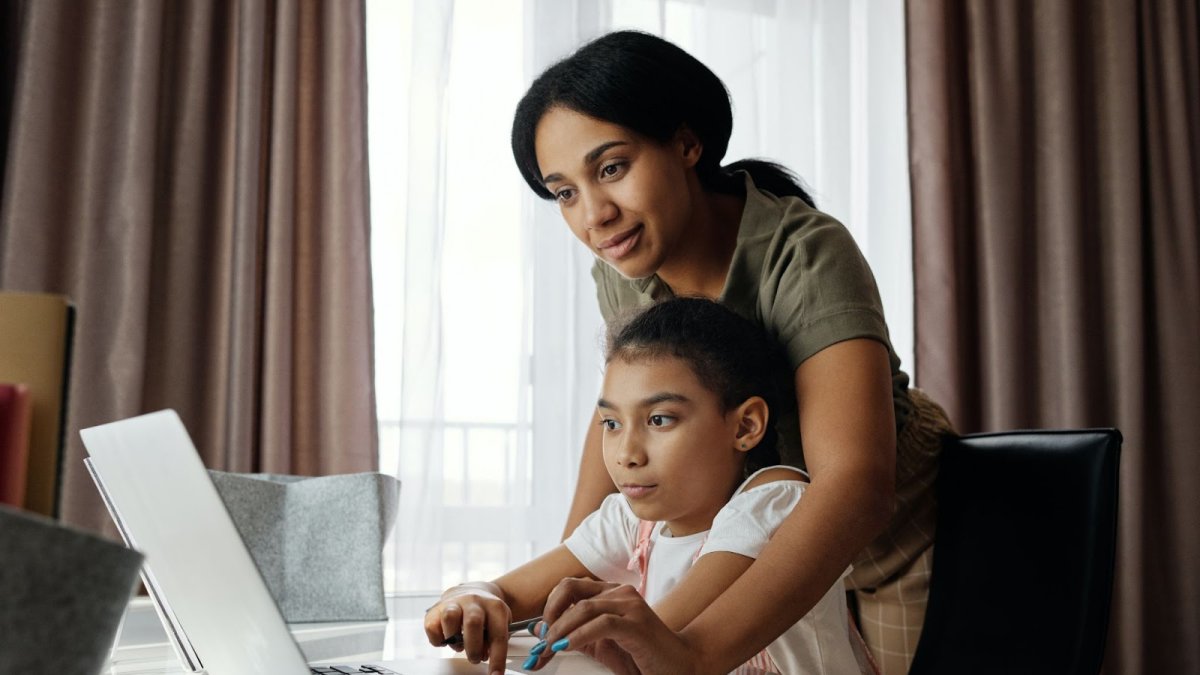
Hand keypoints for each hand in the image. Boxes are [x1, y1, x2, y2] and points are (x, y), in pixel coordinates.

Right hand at [423, 584, 511, 673]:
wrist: (471, 591)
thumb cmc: (485, 613)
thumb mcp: (498, 622)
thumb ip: (494, 640)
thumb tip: (485, 655)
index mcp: (494, 606)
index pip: (497, 635)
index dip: (497, 658)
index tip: (496, 674)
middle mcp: (473, 601)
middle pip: (473, 622)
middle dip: (473, 648)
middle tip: (475, 658)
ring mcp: (454, 603)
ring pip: (449, 618)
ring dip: (454, 639)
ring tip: (459, 644)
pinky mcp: (436, 609)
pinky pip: (432, 627)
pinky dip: (438, 639)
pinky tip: (446, 638)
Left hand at [526, 578, 700, 674]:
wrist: (678, 666)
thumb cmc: (640, 656)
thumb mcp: (599, 645)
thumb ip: (572, 634)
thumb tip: (539, 629)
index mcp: (610, 593)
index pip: (569, 587)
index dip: (549, 607)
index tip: (539, 633)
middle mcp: (620, 592)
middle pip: (570, 589)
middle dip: (550, 615)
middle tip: (543, 641)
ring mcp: (631, 605)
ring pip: (583, 607)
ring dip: (560, 630)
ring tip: (550, 649)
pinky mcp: (637, 624)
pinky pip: (601, 624)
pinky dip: (579, 636)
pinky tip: (568, 647)